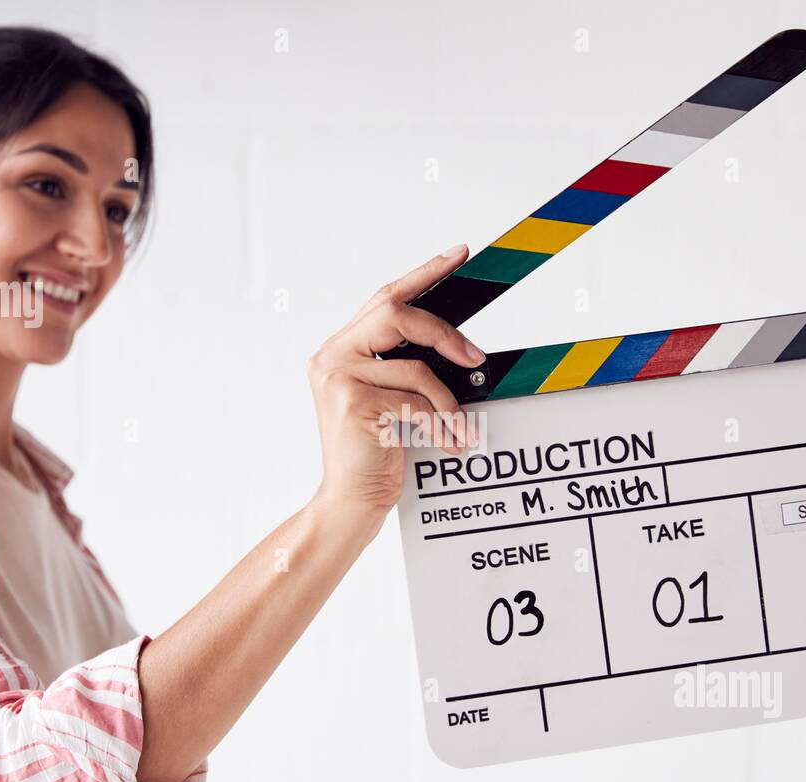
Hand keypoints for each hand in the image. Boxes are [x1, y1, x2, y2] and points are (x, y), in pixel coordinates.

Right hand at [307, 244, 486, 518]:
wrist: (350, 501)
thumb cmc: (374, 453)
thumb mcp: (392, 401)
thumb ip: (408, 367)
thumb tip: (460, 349)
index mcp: (341, 350)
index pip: (385, 298)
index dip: (423, 274)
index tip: (456, 255)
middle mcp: (332, 356)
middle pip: (395, 314)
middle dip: (443, 333)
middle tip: (474, 356)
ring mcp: (338, 378)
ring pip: (415, 367)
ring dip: (447, 402)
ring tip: (458, 428)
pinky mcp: (353, 403)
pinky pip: (415, 400)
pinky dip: (440, 424)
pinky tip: (446, 442)